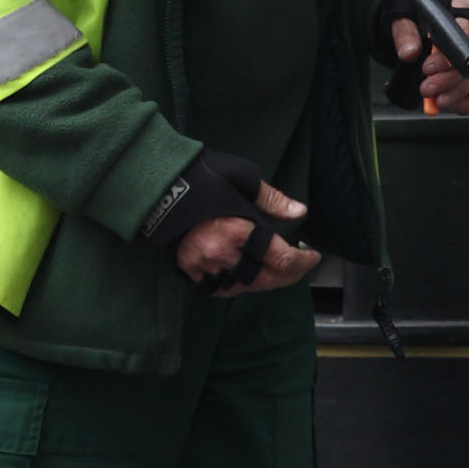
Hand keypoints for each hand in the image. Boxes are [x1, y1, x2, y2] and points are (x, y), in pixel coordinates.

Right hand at [146, 148, 321, 295]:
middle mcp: (221, 255)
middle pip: (266, 280)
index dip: (303, 261)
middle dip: (289, 275)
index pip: (281, 259)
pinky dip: (238, 285)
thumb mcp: (240, 179)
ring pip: (245, 288)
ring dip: (265, 281)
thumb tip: (299, 212)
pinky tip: (248, 274)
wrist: (155, 186)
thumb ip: (272, 200)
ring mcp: (203, 267)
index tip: (313, 255)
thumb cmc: (199, 177)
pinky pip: (220, 290)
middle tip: (301, 265)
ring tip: (276, 269)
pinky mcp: (189, 272)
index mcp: (237, 231)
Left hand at [378, 0, 468, 113]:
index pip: (464, 32)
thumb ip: (405, 32)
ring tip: (435, 100)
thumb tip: (409, 53)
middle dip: (448, 78)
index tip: (429, 67)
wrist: (414, 22)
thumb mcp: (402, 16)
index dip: (448, 53)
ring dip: (454, 93)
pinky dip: (464, 103)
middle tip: (427, 88)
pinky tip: (449, 105)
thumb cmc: (413, 15)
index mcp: (459, 13)